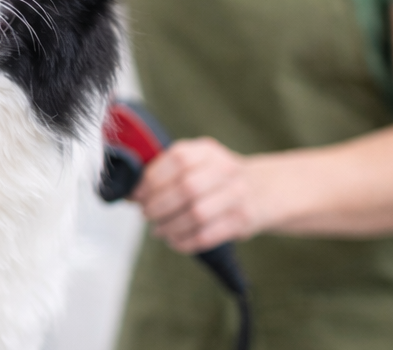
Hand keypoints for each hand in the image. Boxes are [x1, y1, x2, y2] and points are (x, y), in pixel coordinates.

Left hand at [132, 138, 268, 253]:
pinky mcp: (243, 220)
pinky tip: (174, 240)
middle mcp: (226, 169)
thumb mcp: (193, 165)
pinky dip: (185, 241)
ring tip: (158, 230)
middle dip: (158, 205)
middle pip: (186, 188)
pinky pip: (209, 235)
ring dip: (170, 226)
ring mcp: (238, 195)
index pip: (177, 159)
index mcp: (208, 151)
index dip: (152, 179)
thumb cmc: (214, 179)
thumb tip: (129, 194)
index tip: (137, 195)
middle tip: (146, 215)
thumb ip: (163, 175)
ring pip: (197, 214)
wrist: (262, 190)